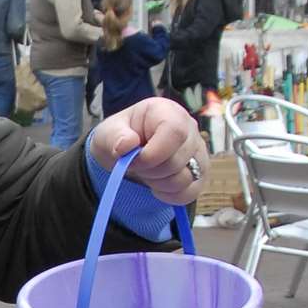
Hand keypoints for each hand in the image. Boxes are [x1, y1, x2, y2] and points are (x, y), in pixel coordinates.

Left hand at [90, 97, 207, 204]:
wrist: (123, 154)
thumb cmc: (118, 138)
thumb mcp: (107, 133)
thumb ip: (115, 137)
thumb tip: (127, 145)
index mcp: (167, 112)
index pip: (175, 132)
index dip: (153, 154)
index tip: (133, 161)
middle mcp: (189, 129)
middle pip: (179, 160)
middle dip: (151, 171)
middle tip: (135, 167)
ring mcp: (198, 151)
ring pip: (187, 178)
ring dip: (159, 183)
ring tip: (146, 173)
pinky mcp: (200, 173)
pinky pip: (191, 192)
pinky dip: (170, 195)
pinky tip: (156, 186)